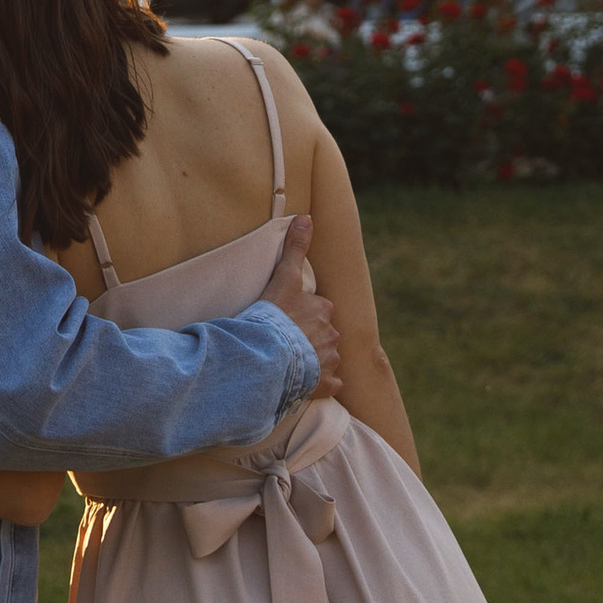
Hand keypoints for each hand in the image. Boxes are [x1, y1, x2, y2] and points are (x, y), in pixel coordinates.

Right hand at [263, 215, 341, 400]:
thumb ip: (295, 248)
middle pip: (323, 334)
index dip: (302, 314)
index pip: (318, 309)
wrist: (270, 354)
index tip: (286, 320)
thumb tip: (306, 217)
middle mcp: (332, 334)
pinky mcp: (326, 384)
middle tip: (287, 342)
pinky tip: (307, 384)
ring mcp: (330, 360)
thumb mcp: (284, 277)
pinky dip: (322, 385)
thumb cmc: (274, 315)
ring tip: (291, 363)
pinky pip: (330, 385)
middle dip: (310, 338)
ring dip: (315, 361)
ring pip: (327, 358)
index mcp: (323, 309)